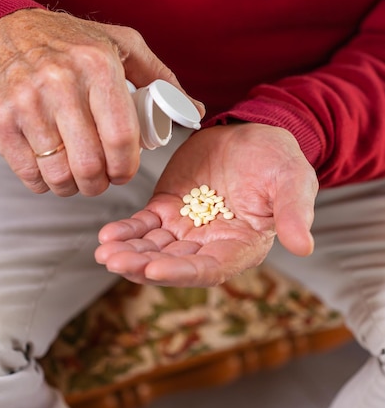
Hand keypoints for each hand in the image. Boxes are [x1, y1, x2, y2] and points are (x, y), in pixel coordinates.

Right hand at [0, 8, 203, 195]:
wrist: (5, 29)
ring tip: (76, 178)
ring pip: (57, 173)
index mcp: (96, 65)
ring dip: (72, 187)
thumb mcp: (121, 44)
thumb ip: (159, 76)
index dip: (127, 167)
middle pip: (90, 163)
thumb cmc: (70, 40)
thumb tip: (193, 110)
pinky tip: (49, 171)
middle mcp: (59, 83)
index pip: (121, 137)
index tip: (124, 172)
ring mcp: (24, 102)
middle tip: (101, 181)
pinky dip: (42, 183)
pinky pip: (27, 172)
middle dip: (100, 184)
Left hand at [96, 123, 317, 285]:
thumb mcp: (293, 181)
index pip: (207, 269)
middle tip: (114, 261)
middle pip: (172, 263)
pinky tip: (108, 234)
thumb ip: (294, 213)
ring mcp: (185, 228)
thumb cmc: (277, 160)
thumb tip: (304, 246)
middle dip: (142, 265)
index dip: (180, 273)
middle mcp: (208, 245)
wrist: (252, 134)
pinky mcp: (167, 208)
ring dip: (129, 252)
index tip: (154, 270)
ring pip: (152, 247)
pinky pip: (144, 224)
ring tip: (104, 250)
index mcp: (239, 247)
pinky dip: (127, 230)